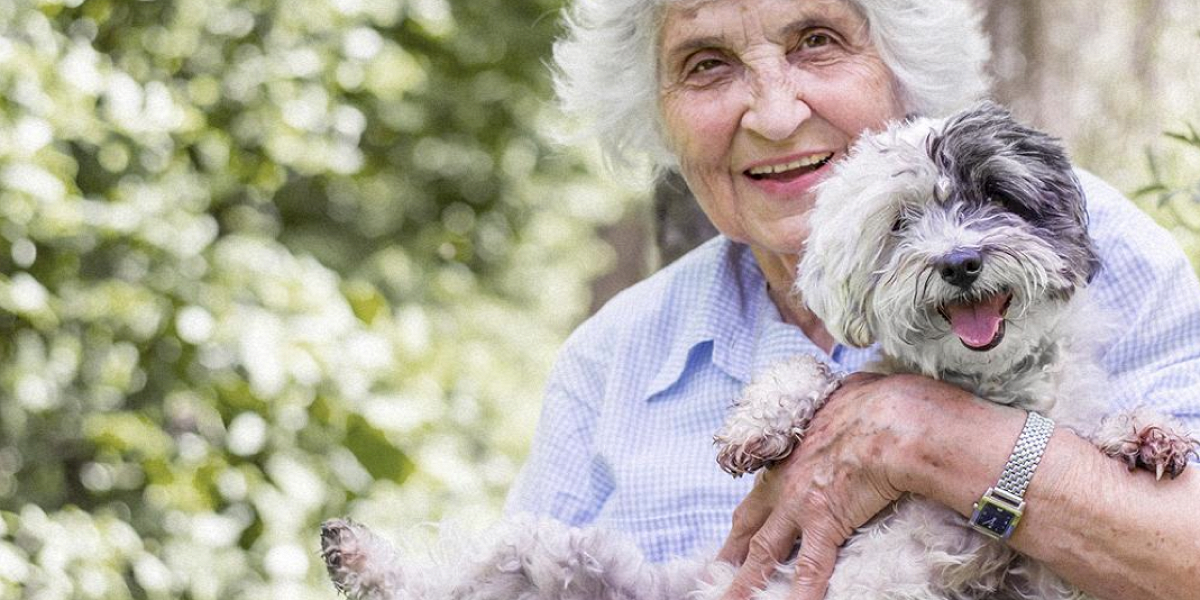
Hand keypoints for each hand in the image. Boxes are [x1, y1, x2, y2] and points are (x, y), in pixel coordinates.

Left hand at [716, 373, 956, 599]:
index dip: (748, 515)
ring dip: (744, 582)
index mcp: (789, 453)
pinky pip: (809, 570)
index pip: (760, 491)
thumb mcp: (845, 394)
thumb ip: (839, 402)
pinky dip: (800, 595)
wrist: (892, 418)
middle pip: (748, 524)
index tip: (738, 531)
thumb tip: (853, 392)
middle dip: (730, 551)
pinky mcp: (824, 522)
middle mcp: (785, 481)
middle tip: (715, 572)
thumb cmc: (877, 401)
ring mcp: (799, 505)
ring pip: (762, 553)